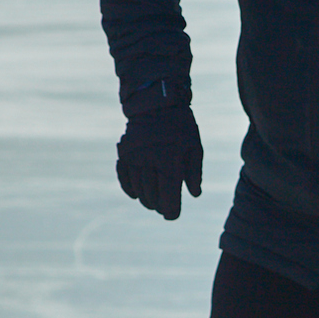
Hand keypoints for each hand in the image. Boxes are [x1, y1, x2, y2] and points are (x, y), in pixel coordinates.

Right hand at [116, 106, 202, 220]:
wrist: (156, 102)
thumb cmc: (181, 126)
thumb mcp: (195, 146)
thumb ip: (194, 172)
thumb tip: (194, 195)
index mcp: (169, 161)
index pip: (168, 197)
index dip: (170, 211)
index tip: (172, 215)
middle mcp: (149, 162)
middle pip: (152, 196)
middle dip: (159, 206)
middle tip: (164, 208)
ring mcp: (134, 158)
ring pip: (138, 189)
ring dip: (145, 199)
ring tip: (153, 201)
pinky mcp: (124, 154)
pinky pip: (123, 177)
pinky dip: (129, 188)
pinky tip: (136, 194)